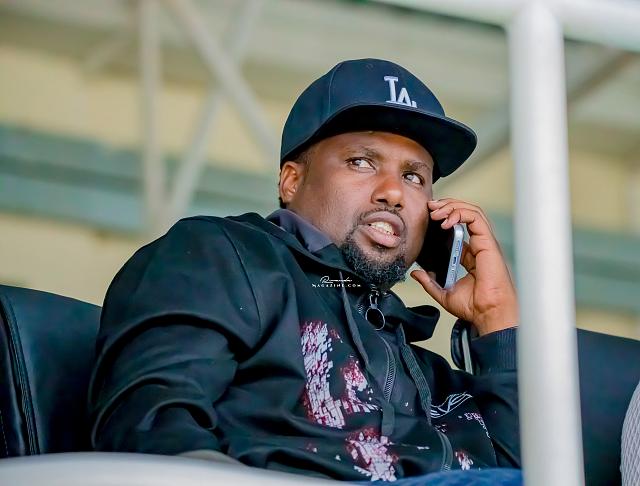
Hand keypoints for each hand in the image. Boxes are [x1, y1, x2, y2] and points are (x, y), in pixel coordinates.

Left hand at [410, 198, 517, 335]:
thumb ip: (429, 282)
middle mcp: (478, 245)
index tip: (429, 216)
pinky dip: (460, 213)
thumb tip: (416, 273)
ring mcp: (484, 242)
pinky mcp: (488, 242)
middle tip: (430, 207)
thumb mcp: (443, 292)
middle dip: (447, 206)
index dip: (444, 217)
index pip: (459, 227)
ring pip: (472, 211)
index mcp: (470, 254)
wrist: (487, 313)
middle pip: (465, 214)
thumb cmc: (474, 306)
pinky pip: (476, 217)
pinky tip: (446, 221)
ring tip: (436, 211)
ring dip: (452, 206)